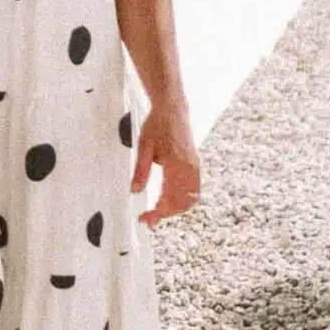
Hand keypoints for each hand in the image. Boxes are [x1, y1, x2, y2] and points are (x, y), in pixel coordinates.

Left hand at [132, 101, 200, 222]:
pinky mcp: (195, 165)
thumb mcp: (143, 146)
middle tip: (148, 219)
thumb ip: (140, 170)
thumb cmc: (156, 125)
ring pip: (191, 199)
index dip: (157, 213)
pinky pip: (194, 190)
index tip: (144, 219)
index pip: (168, 198)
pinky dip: (184, 200)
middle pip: (182, 203)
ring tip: (158, 212)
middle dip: (165, 214)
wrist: (172, 109)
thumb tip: (134, 192)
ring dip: (176, 209)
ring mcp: (195, 167)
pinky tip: (170, 201)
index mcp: (176, 164)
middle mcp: (190, 168)